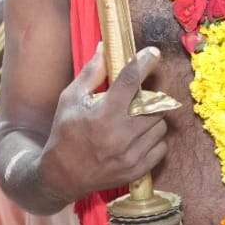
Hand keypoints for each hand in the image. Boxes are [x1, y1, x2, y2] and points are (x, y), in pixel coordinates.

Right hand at [38, 46, 169, 206]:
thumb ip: (91, 74)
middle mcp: (120, 135)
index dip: (144, 63)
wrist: (62, 175)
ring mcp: (131, 155)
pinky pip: (161, 147)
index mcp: (104, 115)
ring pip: (161, 126)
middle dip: (150, 98)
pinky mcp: (137, 170)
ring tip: (135, 119)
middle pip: (155, 105)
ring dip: (152, 118)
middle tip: (137, 98)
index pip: (131, 81)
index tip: (153, 53)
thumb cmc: (65, 133)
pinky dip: (153, 139)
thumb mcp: (70, 100)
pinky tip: (137, 137)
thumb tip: (104, 49)